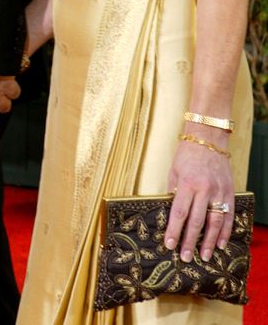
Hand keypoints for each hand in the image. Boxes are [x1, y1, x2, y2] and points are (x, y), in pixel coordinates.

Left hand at [164, 135, 234, 262]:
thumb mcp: (174, 171)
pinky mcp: (228, 192)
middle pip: (196, 221)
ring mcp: (218, 191)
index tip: (169, 245)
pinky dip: (225, 231)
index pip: (179, 213)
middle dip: (190, 241)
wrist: (208, 138)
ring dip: (209, 242)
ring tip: (204, 256)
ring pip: (215, 222)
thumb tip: (171, 213)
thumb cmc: (187, 154)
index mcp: (187, 184)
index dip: (174, 231)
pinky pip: (229, 215)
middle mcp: (204, 189)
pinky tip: (221, 244)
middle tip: (186, 258)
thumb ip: (173, 192)